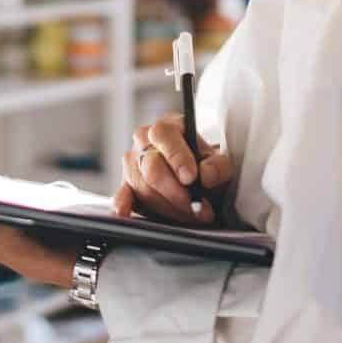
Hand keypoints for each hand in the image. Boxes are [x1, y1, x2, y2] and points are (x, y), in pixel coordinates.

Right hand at [116, 113, 233, 224]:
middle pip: (152, 167)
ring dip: (168, 207)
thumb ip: (219, 166)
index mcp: (167, 127)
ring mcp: (132, 163)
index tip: (191, 178)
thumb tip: (206, 175)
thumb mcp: (220, 162)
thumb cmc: (205, 166)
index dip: (177, 157)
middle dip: (176, 192)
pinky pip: (121, 195)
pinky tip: (124, 212)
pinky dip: (123, 204)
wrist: (197, 179)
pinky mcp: (126, 184)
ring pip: (143, 187)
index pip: (164, 134)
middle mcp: (144, 141)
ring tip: (191, 215)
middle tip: (196, 207)